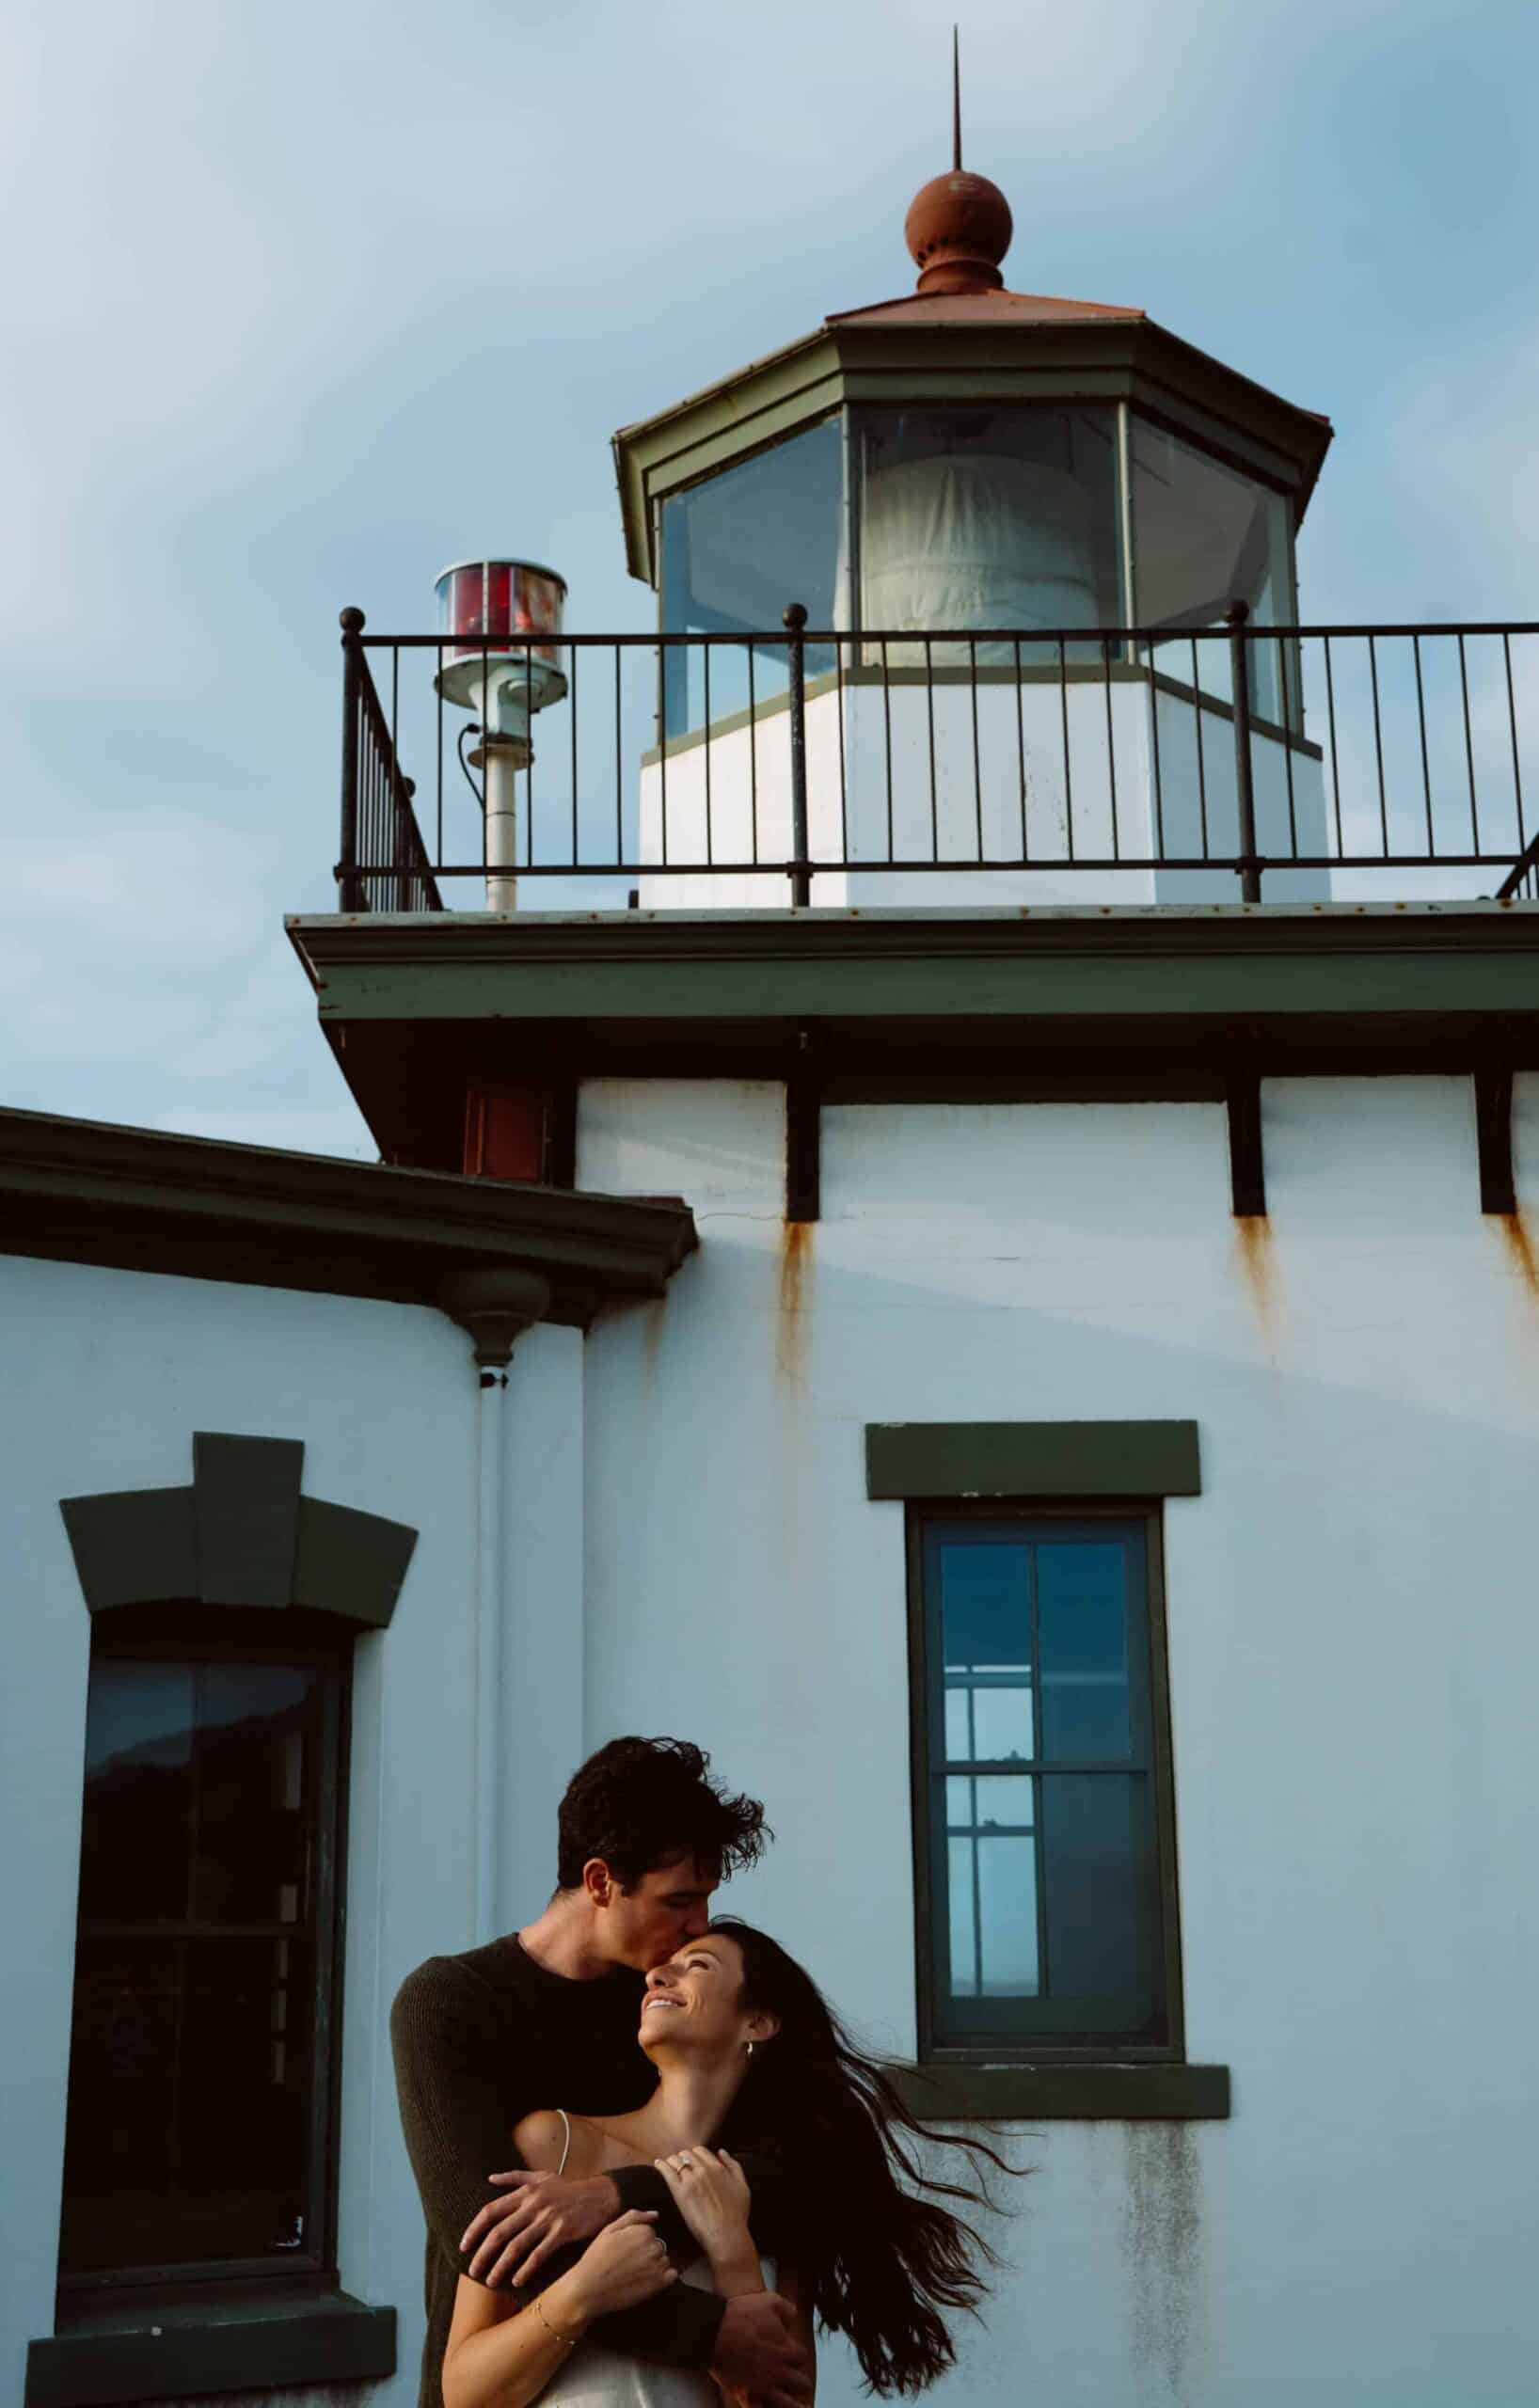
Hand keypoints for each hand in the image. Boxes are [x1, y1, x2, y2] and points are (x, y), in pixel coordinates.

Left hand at [460, 2170, 619, 2287]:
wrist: (601, 2195)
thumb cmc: (568, 2188)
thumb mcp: (542, 2176)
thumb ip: (515, 2177)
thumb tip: (490, 2178)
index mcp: (525, 2192)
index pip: (491, 2210)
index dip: (474, 2229)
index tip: (464, 2246)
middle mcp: (533, 2205)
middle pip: (499, 2232)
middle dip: (483, 2254)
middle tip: (473, 2272)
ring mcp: (548, 2219)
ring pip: (516, 2246)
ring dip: (500, 2266)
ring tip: (490, 2281)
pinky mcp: (562, 2232)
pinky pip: (539, 2254)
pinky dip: (526, 2269)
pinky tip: (517, 2280)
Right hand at [565, 2209, 677, 2319]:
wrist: (588, 2289)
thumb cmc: (597, 2258)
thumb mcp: (610, 2230)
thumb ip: (634, 2217)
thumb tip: (655, 2215)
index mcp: (643, 2232)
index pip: (649, 2232)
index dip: (636, 2242)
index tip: (624, 2251)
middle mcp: (653, 2247)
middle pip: (658, 2246)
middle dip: (646, 2253)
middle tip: (627, 2264)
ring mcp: (657, 2267)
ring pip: (663, 2260)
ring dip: (653, 2266)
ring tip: (634, 2274)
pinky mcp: (658, 2285)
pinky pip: (671, 2275)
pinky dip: (663, 2277)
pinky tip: (646, 2281)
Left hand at [653, 2145, 751, 2265]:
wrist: (726, 2235)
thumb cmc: (736, 2215)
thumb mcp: (742, 2186)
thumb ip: (733, 2166)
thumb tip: (721, 2152)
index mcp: (717, 2167)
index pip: (700, 2151)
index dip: (694, 2155)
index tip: (691, 2161)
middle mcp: (703, 2170)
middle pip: (686, 2154)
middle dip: (682, 2158)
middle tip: (679, 2166)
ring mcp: (691, 2180)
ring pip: (676, 2161)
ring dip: (672, 2161)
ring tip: (668, 2166)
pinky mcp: (680, 2192)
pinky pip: (667, 2172)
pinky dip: (661, 2165)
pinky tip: (657, 2164)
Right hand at [711, 2292, 812, 2407]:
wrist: (712, 2331)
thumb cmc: (740, 2314)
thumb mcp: (770, 2300)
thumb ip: (788, 2310)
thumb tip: (793, 2320)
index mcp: (786, 2349)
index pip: (802, 2358)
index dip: (795, 2354)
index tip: (787, 2352)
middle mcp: (779, 2371)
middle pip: (802, 2384)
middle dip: (796, 2379)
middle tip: (787, 2374)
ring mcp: (763, 2387)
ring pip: (789, 2405)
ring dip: (791, 2402)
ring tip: (788, 2398)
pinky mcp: (747, 2397)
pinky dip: (766, 2407)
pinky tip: (765, 2403)